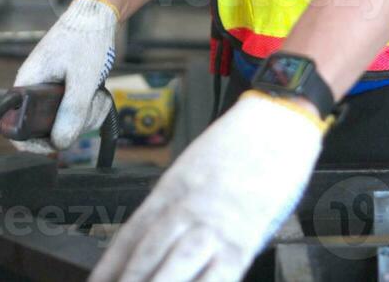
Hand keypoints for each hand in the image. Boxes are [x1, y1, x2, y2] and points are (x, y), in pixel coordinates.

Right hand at [11, 0, 117, 149]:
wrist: (98, 17)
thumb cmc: (85, 38)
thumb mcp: (82, 78)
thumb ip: (72, 111)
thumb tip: (59, 143)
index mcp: (26, 86)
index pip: (14, 128)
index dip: (32, 143)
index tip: (56, 144)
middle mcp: (34, 91)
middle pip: (46, 129)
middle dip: (74, 125)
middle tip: (91, 106)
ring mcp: (51, 93)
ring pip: (66, 123)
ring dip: (87, 115)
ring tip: (99, 95)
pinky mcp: (66, 92)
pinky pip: (76, 113)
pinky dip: (91, 109)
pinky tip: (100, 95)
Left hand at [91, 91, 324, 281]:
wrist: (279, 122)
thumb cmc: (241, 145)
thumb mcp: (196, 169)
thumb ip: (178, 205)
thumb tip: (160, 244)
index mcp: (171, 190)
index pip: (129, 236)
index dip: (108, 266)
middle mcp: (186, 209)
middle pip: (145, 255)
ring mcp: (214, 226)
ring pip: (174, 267)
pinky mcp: (243, 240)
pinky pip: (217, 277)